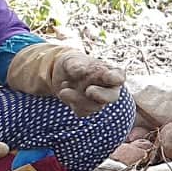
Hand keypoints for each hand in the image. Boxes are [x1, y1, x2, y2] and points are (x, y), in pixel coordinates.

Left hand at [7, 43, 126, 115]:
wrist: (53, 72)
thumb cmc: (66, 62)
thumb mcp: (70, 59)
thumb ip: (77, 64)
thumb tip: (81, 70)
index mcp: (106, 71)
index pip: (119, 75)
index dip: (116, 78)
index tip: (109, 78)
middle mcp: (104, 86)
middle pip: (113, 95)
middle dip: (102, 95)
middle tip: (89, 90)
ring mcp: (95, 98)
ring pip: (96, 106)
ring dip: (81, 100)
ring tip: (63, 91)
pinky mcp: (83, 107)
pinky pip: (83, 111)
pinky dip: (73, 104)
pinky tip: (63, 94)